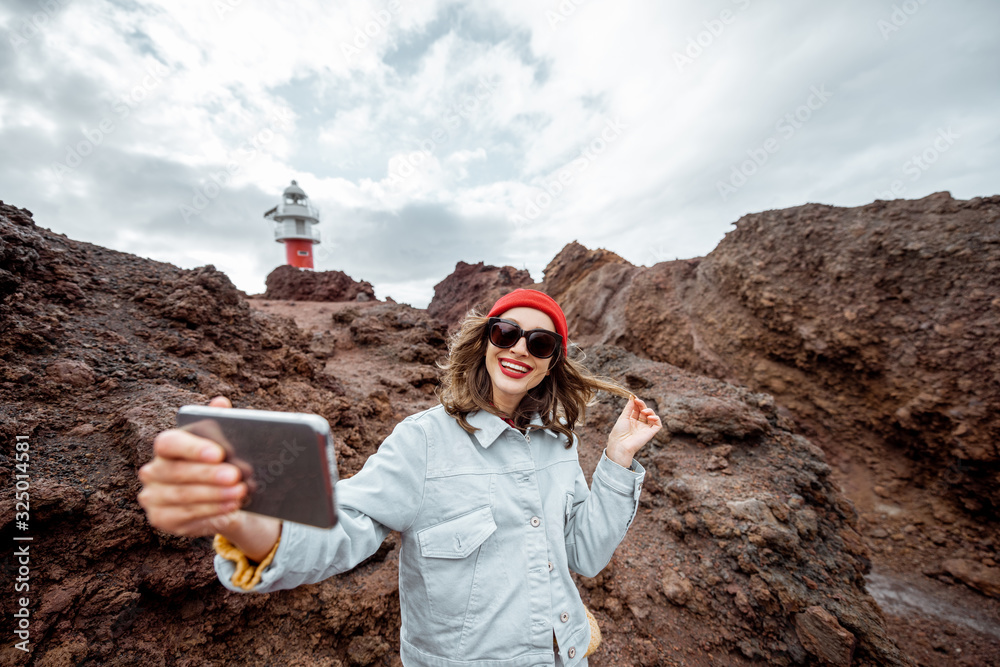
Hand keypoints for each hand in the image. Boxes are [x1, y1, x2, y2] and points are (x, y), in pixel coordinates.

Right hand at [138, 396, 247, 537]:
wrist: (220, 500)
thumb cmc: (220, 466)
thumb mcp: (223, 444)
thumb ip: (221, 422)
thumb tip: (221, 402)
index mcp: (165, 447)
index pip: (168, 443)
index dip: (192, 447)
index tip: (219, 453)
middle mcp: (152, 471)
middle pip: (177, 472)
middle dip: (208, 474)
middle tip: (235, 476)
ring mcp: (153, 497)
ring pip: (183, 496)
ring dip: (214, 495)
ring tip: (240, 492)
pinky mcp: (162, 519)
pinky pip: (186, 516)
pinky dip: (212, 511)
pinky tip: (231, 506)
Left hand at [606, 395, 661, 469]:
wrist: (620, 444)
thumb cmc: (619, 432)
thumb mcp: (623, 417)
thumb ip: (629, 407)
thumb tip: (632, 397)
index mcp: (631, 421)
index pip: (637, 409)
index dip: (637, 403)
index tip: (634, 398)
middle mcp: (639, 424)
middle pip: (644, 411)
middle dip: (642, 405)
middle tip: (638, 401)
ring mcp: (645, 428)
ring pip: (652, 416)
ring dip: (649, 411)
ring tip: (644, 411)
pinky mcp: (650, 433)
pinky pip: (658, 424)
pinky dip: (656, 418)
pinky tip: (650, 417)